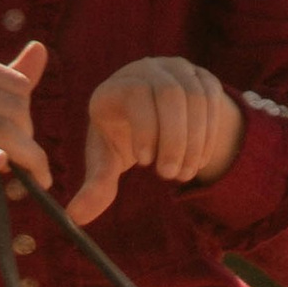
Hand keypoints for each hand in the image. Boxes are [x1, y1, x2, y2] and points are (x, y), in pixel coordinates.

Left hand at [69, 57, 243, 223]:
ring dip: (194, 141)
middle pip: (171, 93)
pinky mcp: (202, 78)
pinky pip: (212, 102)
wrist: (153, 118)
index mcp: (117, 86)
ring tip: (185, 173)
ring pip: (196, 98)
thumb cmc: (122, 139)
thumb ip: (95, 184)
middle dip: (175, 138)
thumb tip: (75, 217)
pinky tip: (198, 161)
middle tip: (170, 175)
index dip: (145, 127)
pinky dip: (208, 135)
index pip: (137, 93)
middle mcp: (148, 69)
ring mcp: (178, 70)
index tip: (144, 162)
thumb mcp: (107, 160)